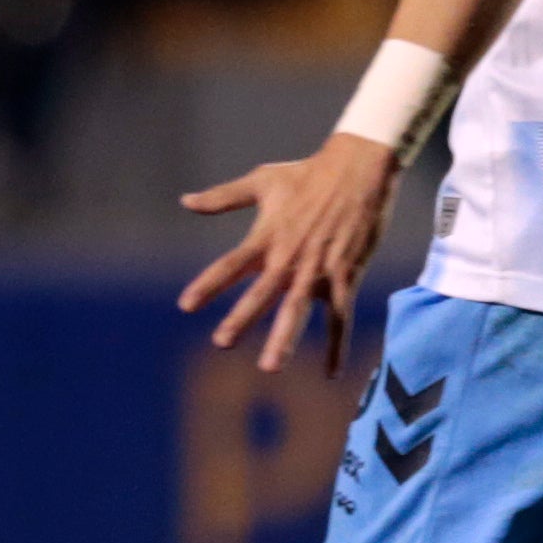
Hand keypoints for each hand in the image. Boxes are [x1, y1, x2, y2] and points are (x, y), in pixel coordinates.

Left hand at [177, 134, 400, 373]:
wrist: (358, 169)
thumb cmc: (307, 174)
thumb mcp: (261, 181)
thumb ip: (222, 197)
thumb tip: (184, 201)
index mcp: (266, 237)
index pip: (230, 265)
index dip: (207, 284)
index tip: (185, 305)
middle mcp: (288, 257)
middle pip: (261, 292)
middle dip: (241, 318)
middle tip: (222, 342)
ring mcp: (318, 268)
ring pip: (298, 309)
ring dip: (284, 337)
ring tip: (270, 366)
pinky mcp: (345, 275)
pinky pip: (341, 316)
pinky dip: (336, 346)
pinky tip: (330, 374)